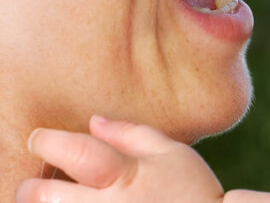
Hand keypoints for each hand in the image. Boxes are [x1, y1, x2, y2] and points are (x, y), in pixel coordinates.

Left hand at [16, 115, 224, 202]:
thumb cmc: (194, 192)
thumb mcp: (172, 153)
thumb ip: (132, 134)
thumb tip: (94, 120)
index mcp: (125, 176)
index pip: (74, 152)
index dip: (47, 142)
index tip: (39, 140)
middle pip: (44, 197)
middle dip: (31, 188)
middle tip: (35, 186)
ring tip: (53, 202)